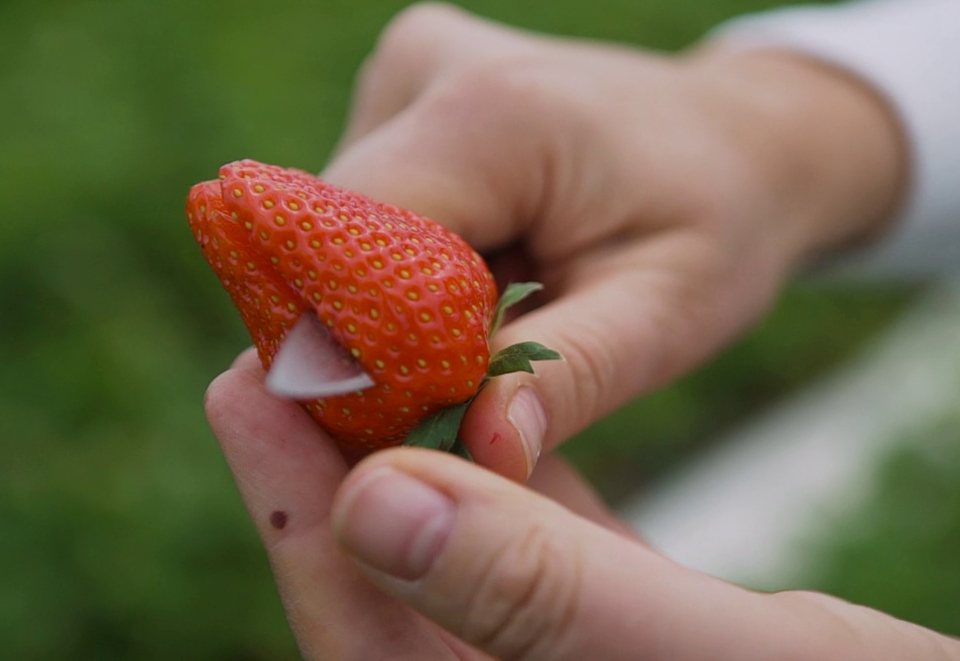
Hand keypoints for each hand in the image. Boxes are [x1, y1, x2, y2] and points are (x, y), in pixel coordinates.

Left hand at [206, 350, 959, 659]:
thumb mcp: (713, 651)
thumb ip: (540, 593)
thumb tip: (375, 500)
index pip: (358, 633)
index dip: (294, 511)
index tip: (246, 385)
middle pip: (383, 581)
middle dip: (329, 462)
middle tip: (277, 341)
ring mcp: (549, 659)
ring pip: (449, 545)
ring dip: (405, 440)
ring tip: (362, 332)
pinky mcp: (607, 619)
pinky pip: (523, 531)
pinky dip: (496, 453)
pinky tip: (476, 374)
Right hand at [321, 3, 906, 480]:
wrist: (739, 137)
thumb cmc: (719, 219)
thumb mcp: (673, 310)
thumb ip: (571, 377)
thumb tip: (478, 457)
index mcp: (491, 113)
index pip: (350, 253)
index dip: (358, 359)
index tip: (408, 442)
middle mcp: (426, 70)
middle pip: (331, 244)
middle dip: (373, 343)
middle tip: (453, 413)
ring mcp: (407, 72)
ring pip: (338, 236)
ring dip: (389, 311)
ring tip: (487, 340)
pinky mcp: (403, 94)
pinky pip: (362, 214)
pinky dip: (401, 275)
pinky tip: (476, 295)